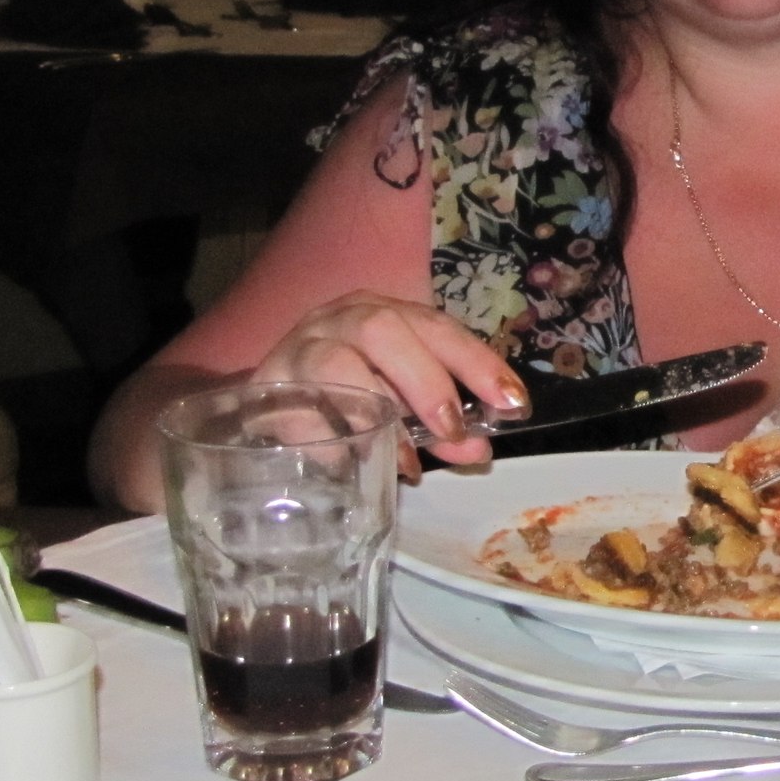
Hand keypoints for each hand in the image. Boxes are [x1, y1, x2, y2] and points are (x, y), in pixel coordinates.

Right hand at [250, 290, 528, 473]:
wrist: (268, 403)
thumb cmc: (347, 397)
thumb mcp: (401, 405)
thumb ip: (439, 427)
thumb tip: (477, 453)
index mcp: (385, 314)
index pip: (437, 327)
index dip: (477, 363)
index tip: (512, 403)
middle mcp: (340, 319)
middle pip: (383, 330)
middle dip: (426, 381)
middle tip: (454, 431)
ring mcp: (299, 348)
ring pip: (335, 362)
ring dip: (378, 411)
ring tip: (408, 461)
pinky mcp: (267, 388)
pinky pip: (297, 410)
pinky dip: (330, 440)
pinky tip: (353, 467)